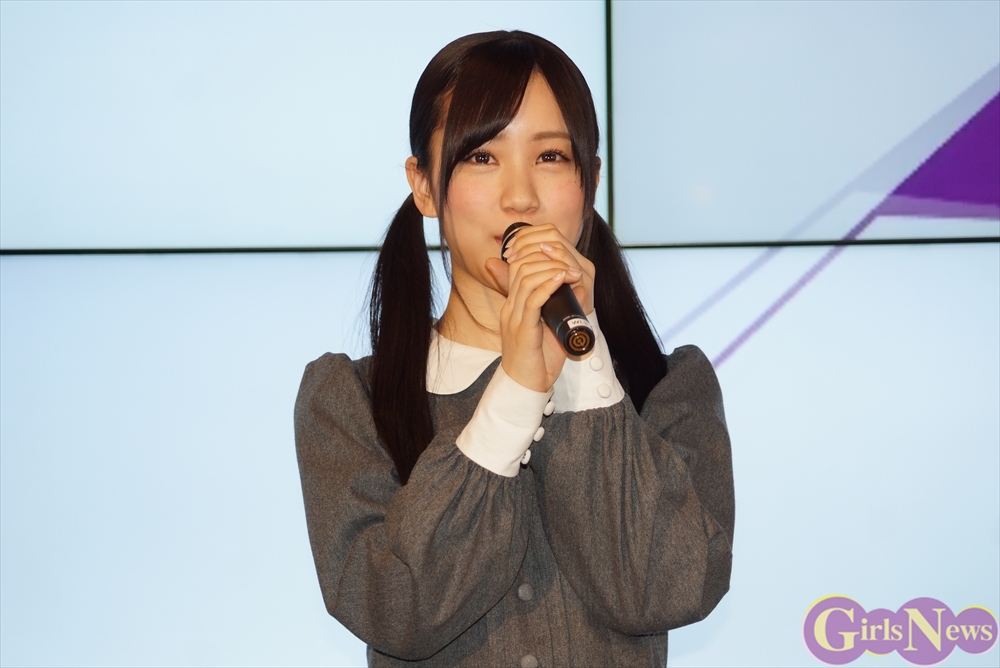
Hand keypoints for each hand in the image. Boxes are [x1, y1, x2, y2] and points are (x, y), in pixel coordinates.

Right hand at [485, 225, 595, 391]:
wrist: (525, 387)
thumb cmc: (539, 361)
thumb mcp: (553, 327)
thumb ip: (564, 306)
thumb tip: (580, 285)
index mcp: (514, 306)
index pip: (518, 268)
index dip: (539, 257)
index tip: (564, 260)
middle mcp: (510, 308)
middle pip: (521, 267)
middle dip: (548, 260)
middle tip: (571, 266)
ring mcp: (514, 318)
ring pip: (526, 279)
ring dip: (552, 270)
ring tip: (571, 272)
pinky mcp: (522, 330)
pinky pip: (532, 300)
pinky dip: (548, 285)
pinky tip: (562, 279)